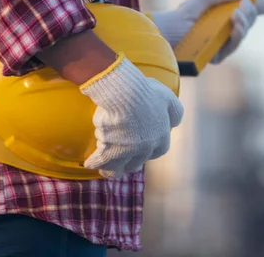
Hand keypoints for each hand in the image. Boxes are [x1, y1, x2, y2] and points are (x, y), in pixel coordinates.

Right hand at [80, 55, 183, 177]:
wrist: (126, 95)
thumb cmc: (148, 94)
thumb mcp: (170, 100)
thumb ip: (175, 113)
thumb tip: (174, 123)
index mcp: (160, 139)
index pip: (158, 151)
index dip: (150, 150)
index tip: (144, 147)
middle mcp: (145, 150)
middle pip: (138, 162)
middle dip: (132, 161)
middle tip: (126, 158)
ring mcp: (126, 153)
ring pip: (119, 168)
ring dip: (113, 168)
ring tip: (107, 168)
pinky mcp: (109, 151)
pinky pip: (101, 162)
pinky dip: (94, 162)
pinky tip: (89, 163)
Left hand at [150, 0, 263, 63]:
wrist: (164, 34)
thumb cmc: (179, 17)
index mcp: (223, 15)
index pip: (248, 11)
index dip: (261, 6)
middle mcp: (225, 30)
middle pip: (249, 20)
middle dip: (251, 10)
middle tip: (244, 3)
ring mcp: (222, 44)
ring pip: (244, 31)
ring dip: (245, 20)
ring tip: (237, 13)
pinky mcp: (218, 56)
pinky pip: (234, 44)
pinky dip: (238, 32)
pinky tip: (235, 23)